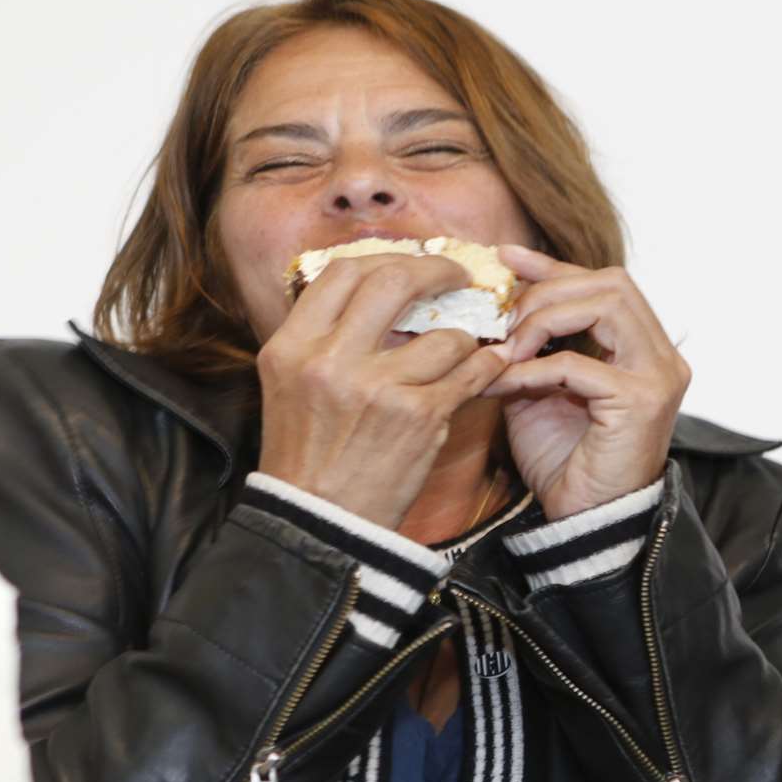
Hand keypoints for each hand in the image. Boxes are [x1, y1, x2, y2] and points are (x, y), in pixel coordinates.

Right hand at [255, 254, 510, 528]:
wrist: (319, 524)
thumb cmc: (310, 454)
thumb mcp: (291, 385)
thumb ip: (325, 336)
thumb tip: (374, 287)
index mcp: (291, 346)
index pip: (341, 271)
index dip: (384, 257)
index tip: (410, 264)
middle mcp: (329, 360)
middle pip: (393, 278)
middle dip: (436, 271)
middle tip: (457, 277)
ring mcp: (377, 387)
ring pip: (444, 332)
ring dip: (465, 337)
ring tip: (466, 348)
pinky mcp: (418, 416)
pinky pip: (469, 372)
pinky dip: (486, 365)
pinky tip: (490, 366)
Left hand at [482, 246, 689, 519]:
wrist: (584, 522)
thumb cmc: (566, 460)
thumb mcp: (541, 387)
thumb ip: (532, 345)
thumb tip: (498, 300)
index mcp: (645, 348)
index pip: (605, 284)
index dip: (555, 266)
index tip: (507, 258)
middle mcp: (663, 356)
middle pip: (612, 283)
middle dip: (549, 292)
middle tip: (506, 321)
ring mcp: (658, 377)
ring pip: (606, 305)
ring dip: (546, 319)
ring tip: (510, 350)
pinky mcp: (641, 402)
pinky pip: (577, 364)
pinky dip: (535, 370)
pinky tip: (507, 384)